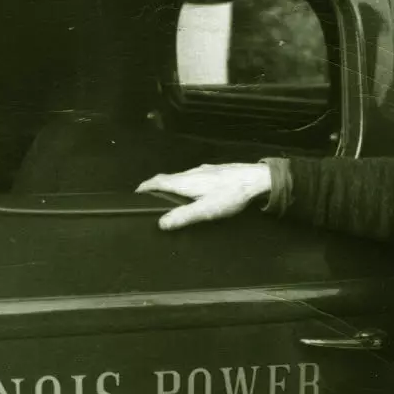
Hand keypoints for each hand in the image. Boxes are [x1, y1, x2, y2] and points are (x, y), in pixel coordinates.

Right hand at [135, 162, 271, 230]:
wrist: (257, 179)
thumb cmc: (231, 194)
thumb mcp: (206, 210)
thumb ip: (183, 216)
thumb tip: (161, 223)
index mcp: (185, 182)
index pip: (158, 180)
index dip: (145, 186)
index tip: (137, 192)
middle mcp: (192, 172)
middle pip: (169, 177)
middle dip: (158, 186)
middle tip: (152, 196)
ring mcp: (205, 170)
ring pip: (183, 176)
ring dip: (174, 184)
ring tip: (171, 196)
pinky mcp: (216, 171)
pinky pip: (196, 176)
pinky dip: (188, 183)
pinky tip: (197, 191)